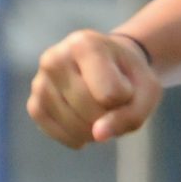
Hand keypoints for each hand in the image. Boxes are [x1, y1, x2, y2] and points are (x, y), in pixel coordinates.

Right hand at [26, 28, 160, 148]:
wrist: (112, 68)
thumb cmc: (130, 77)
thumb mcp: (146, 92)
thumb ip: (130, 115)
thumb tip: (97, 136)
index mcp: (85, 44)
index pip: (111, 93)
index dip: (127, 98)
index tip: (125, 82)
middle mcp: (54, 58)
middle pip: (90, 109)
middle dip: (110, 115)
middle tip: (114, 100)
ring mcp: (39, 81)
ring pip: (72, 124)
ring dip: (95, 130)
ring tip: (100, 111)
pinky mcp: (34, 103)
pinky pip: (55, 132)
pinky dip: (76, 137)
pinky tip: (86, 127)